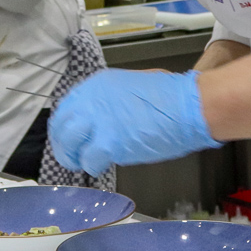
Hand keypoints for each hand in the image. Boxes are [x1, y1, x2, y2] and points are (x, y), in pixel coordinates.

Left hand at [49, 69, 220, 174]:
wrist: (188, 105)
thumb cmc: (171, 97)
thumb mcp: (131, 86)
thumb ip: (111, 102)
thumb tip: (106, 117)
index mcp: (97, 85)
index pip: (66, 108)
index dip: (65, 127)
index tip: (70, 138)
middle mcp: (91, 100)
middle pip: (61, 126)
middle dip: (64, 144)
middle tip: (72, 156)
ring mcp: (98, 121)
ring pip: (69, 144)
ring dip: (75, 157)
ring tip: (86, 163)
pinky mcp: (109, 142)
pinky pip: (89, 160)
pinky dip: (93, 166)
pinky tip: (102, 165)